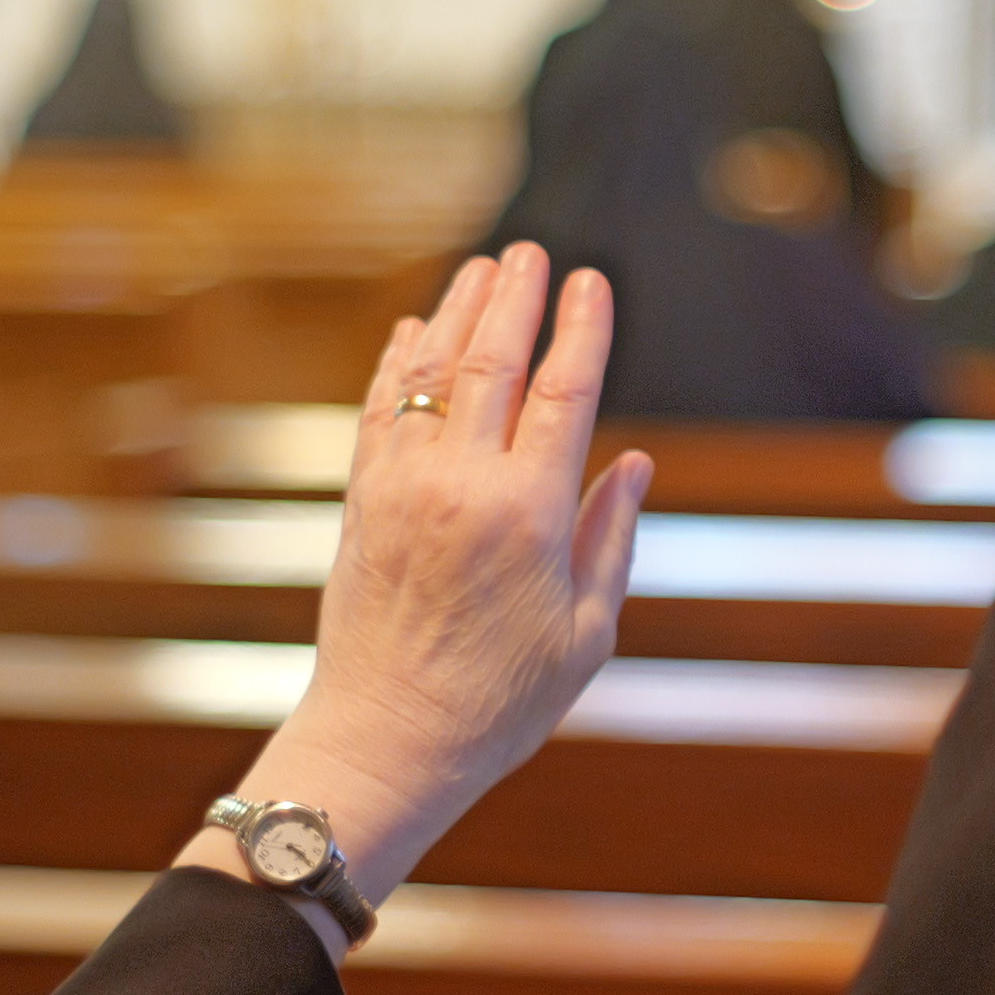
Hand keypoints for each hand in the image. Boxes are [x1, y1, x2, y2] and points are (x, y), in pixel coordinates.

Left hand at [180, 245, 650, 940]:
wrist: (387, 743)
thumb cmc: (500, 704)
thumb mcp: (586, 633)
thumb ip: (610, 538)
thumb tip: (631, 461)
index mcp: (529, 516)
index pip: (562, 393)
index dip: (581, 329)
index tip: (592, 281)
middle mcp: (460, 488)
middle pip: (490, 363)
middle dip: (515, 299)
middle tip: (531, 252)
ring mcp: (402, 490)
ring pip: (428, 374)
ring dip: (455, 314)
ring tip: (479, 269)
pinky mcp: (362, 505)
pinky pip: (379, 412)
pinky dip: (395, 365)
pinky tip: (408, 331)